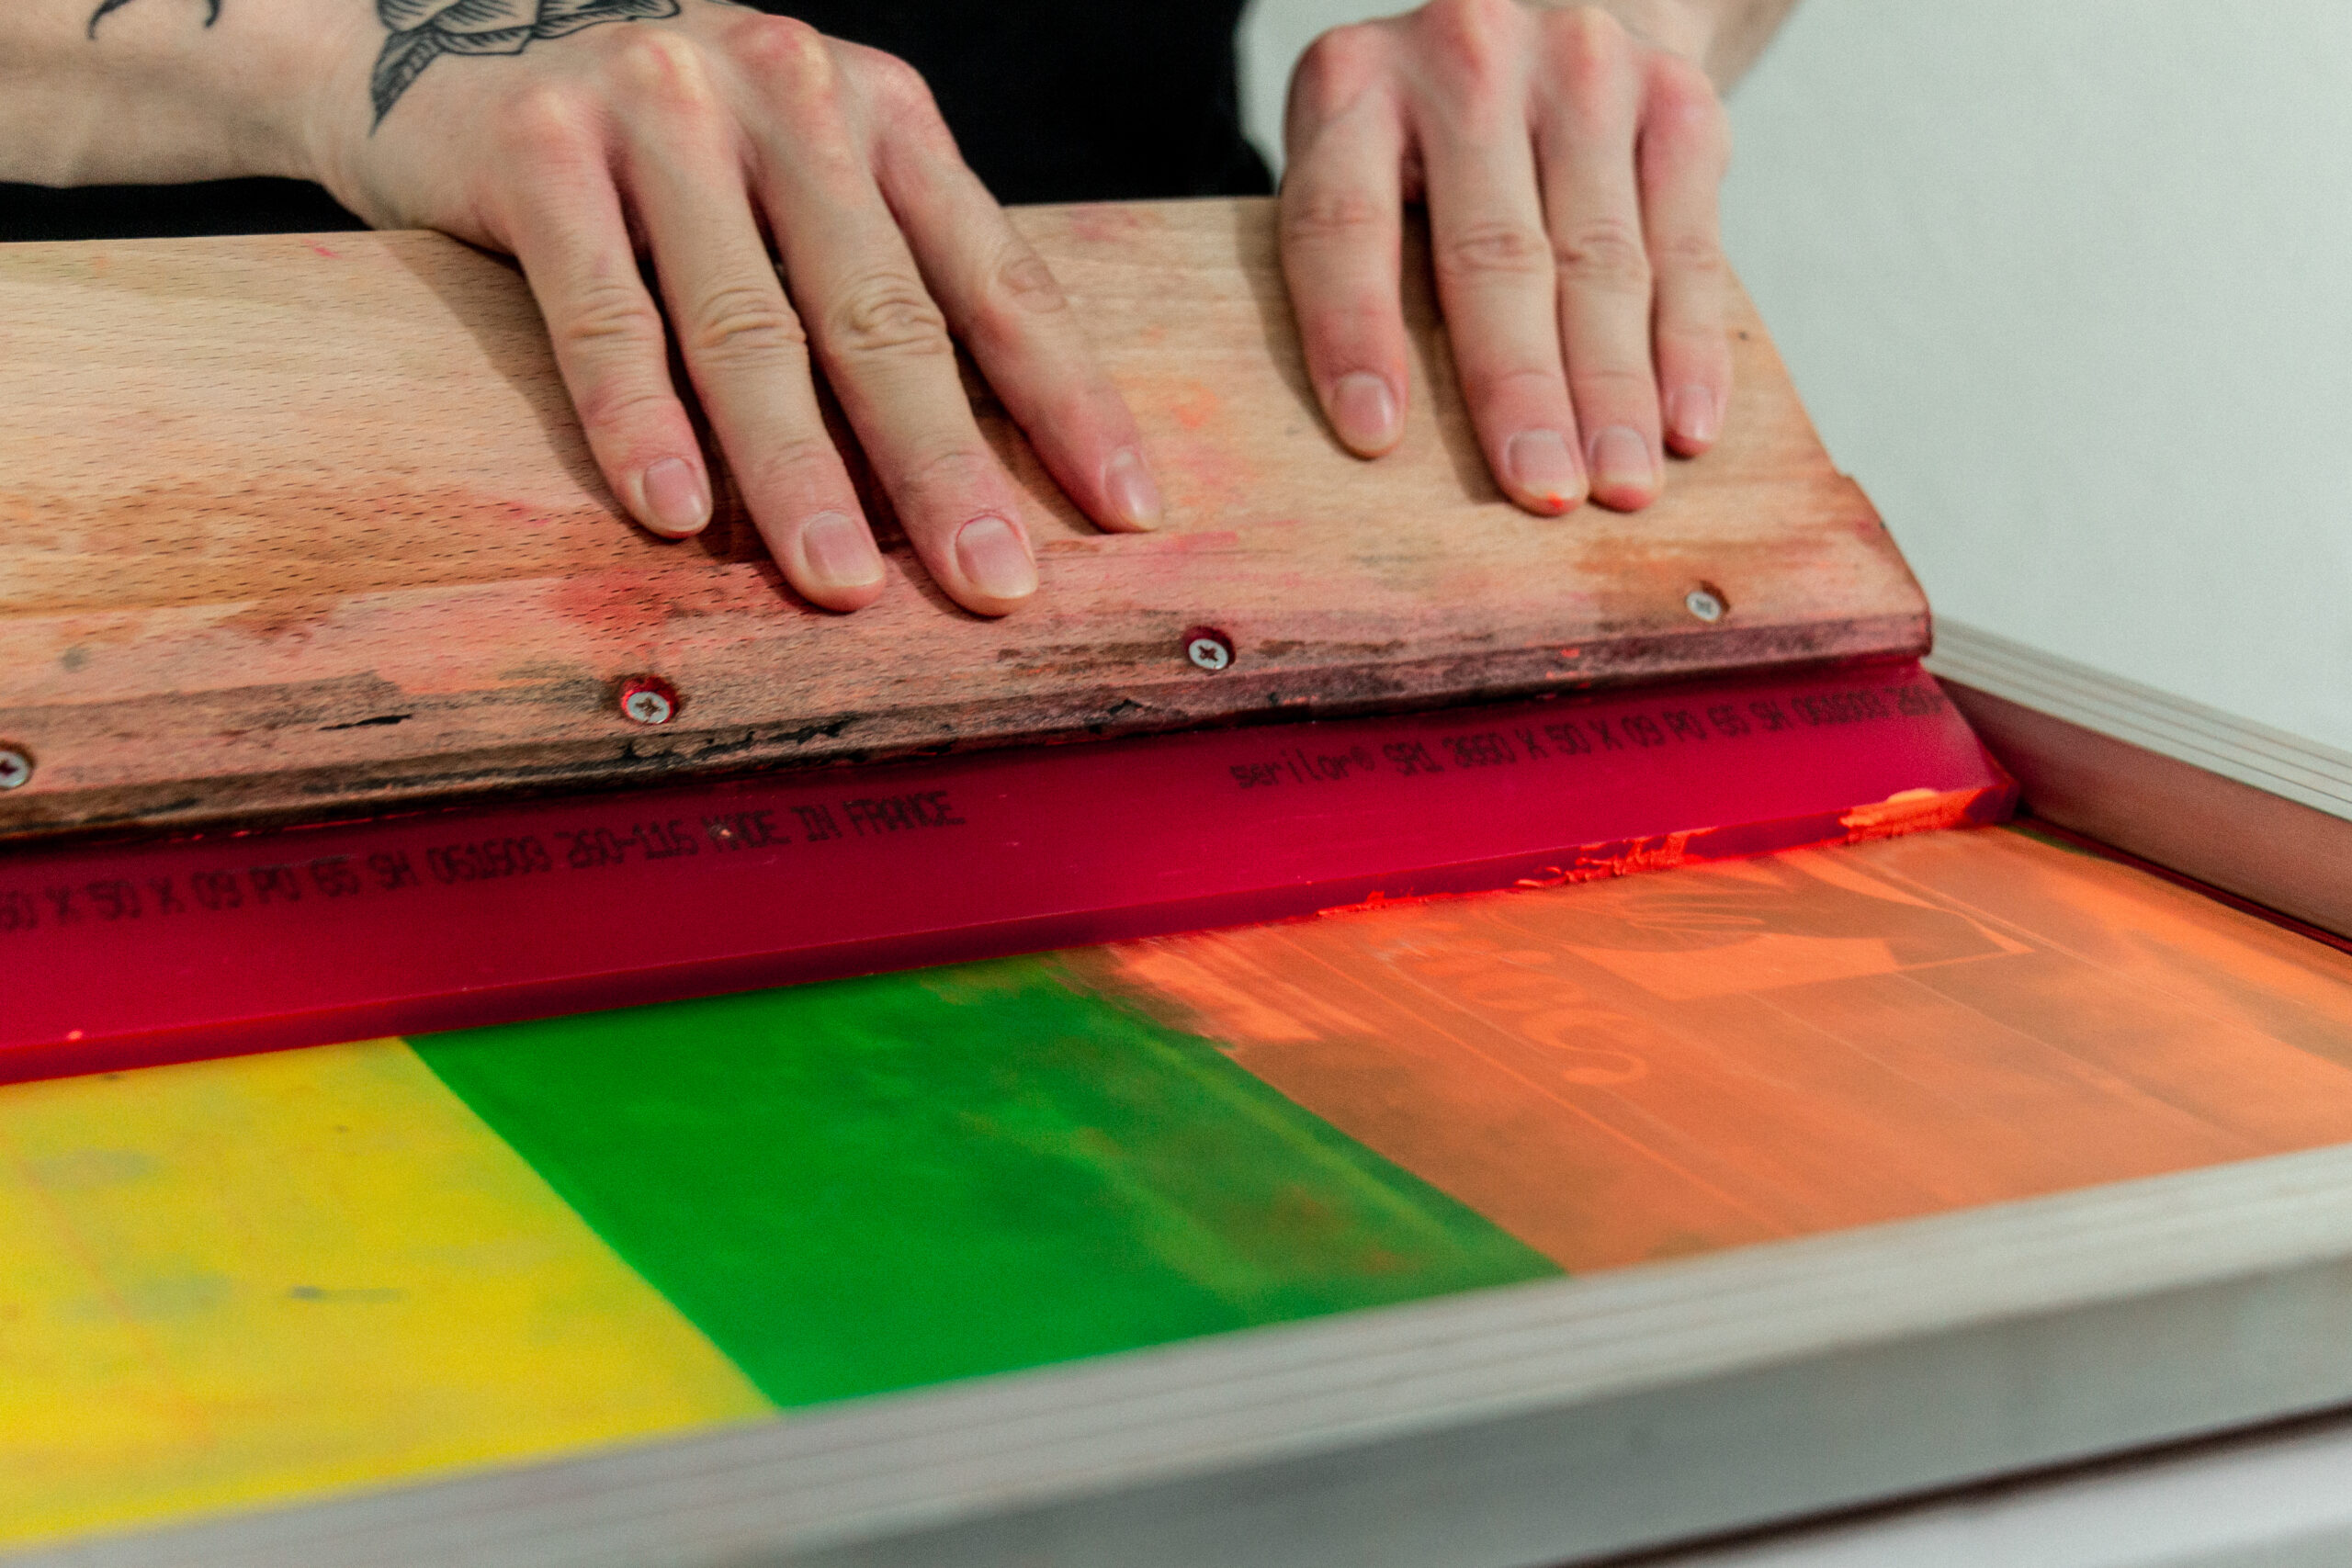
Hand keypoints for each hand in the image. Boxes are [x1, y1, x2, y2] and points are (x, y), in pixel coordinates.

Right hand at [302, 0, 1164, 615]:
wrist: (451, 30)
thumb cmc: (672, 147)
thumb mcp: (807, 174)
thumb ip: (893, 275)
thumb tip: (999, 467)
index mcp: (882, 113)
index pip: (997, 278)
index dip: (1066, 401)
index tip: (1126, 513)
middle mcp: (789, 97)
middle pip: (883, 314)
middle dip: (944, 464)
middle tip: (995, 582)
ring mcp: (660, 112)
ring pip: (748, 324)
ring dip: (799, 470)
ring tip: (842, 587)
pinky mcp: (536, 145)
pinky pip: (601, 309)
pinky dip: (637, 418)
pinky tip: (674, 512)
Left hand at [1280, 0, 1733, 514]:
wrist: (1558, 18)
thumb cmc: (1427, 146)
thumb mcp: (1359, 168)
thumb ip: (1358, 270)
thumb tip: (1382, 450)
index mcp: (1352, 85)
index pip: (1341, 221)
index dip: (1355, 331)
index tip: (1374, 438)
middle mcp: (1466, 56)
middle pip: (1493, 253)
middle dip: (1519, 389)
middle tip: (1541, 493)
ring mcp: (1582, 68)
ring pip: (1601, 260)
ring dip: (1615, 390)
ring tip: (1620, 486)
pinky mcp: (1678, 97)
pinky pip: (1689, 245)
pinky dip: (1689, 347)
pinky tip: (1687, 428)